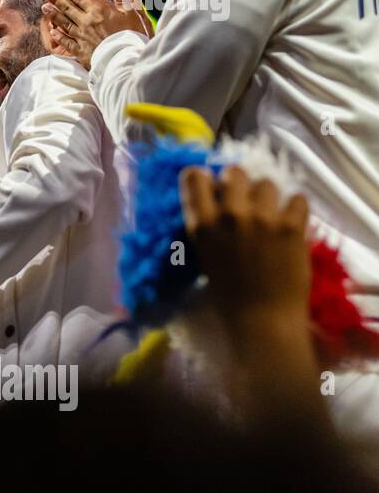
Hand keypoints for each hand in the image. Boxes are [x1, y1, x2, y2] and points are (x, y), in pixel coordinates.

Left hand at [40, 0, 151, 68]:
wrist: (126, 61)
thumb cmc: (134, 37)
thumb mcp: (135, 14)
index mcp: (101, 10)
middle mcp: (88, 21)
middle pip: (69, 7)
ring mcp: (82, 36)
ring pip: (64, 22)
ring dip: (53, 13)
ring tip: (44, 6)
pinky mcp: (80, 51)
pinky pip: (66, 42)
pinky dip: (58, 36)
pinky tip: (52, 31)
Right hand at [179, 164, 311, 352]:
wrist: (263, 319)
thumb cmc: (228, 294)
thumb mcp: (205, 255)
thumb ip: (207, 226)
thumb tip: (216, 202)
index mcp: (202, 225)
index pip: (195, 177)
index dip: (204, 177)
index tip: (212, 185)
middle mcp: (230, 215)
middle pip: (235, 172)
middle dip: (240, 183)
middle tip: (246, 200)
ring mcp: (262, 219)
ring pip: (267, 183)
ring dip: (269, 197)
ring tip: (271, 214)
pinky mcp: (292, 226)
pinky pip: (297, 198)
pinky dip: (295, 209)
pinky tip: (291, 223)